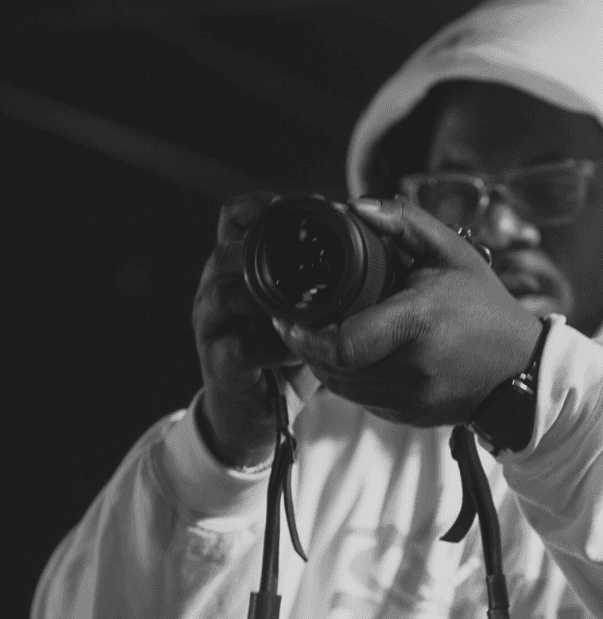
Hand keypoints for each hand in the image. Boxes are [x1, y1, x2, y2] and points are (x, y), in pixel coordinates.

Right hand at [193, 192, 299, 466]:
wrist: (256, 411)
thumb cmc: (284, 351)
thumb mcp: (305, 306)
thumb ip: (323, 273)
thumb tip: (373, 235)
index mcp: (240, 265)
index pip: (237, 217)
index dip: (265, 207)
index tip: (308, 208)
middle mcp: (218, 286)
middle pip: (229, 249)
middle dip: (270, 248)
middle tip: (314, 254)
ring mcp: (213, 325)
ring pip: (228, 293)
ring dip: (270, 297)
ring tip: (308, 306)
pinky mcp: (219, 362)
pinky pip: (238, 347)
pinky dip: (271, 346)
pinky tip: (298, 348)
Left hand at [273, 198, 542, 426]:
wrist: (523, 369)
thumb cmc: (486, 308)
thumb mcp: (453, 254)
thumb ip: (405, 224)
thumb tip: (356, 207)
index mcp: (418, 323)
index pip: (342, 343)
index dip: (305, 336)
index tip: (288, 317)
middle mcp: (413, 368)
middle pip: (333, 367)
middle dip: (307, 347)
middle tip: (299, 323)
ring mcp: (411, 399)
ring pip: (343, 388)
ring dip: (325, 365)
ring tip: (322, 338)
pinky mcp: (410, 417)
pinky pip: (362, 401)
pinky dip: (351, 380)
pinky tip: (356, 358)